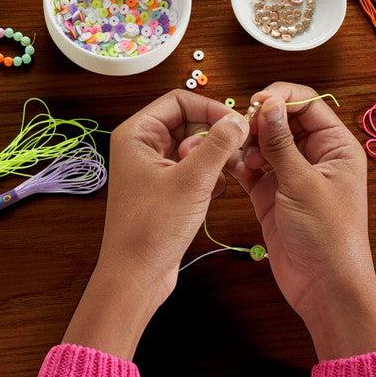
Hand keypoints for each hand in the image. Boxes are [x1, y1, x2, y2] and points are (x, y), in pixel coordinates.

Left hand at [63, 90, 248, 358]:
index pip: (179, 100)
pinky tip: (216, 194)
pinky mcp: (165, 190)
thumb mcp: (192, 180)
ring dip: (215, 159)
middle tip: (235, 156)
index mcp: (137, 134)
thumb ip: (218, 144)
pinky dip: (210, 177)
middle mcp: (142, 147)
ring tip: (224, 178)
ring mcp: (153, 170)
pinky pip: (194, 170)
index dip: (210, 109)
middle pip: (189, 123)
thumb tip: (239, 120)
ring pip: (195, 148)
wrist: (136, 276)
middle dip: (215, 137)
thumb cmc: (152, 228)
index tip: (235, 126)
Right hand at [231, 82, 375, 360]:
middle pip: (284, 121)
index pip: (309, 105)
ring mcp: (293, 177)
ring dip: (248, 143)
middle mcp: (316, 158)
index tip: (255, 103)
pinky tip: (231, 165)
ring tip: (237, 154)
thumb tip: (269, 103)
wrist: (324, 288)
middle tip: (241, 131)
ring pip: (265, 144)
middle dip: (260, 121)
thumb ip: (282, 142)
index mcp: (337, 147)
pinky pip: (254, 169)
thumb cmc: (327, 236)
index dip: (282, 99)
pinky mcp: (273, 196)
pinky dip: (241, 164)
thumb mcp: (303, 183)